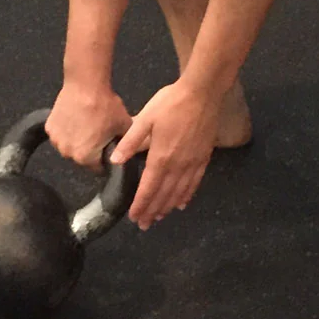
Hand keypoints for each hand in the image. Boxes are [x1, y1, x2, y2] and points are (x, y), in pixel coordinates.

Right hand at [45, 81, 131, 171]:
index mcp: (85, 157)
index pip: (97, 168)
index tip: (108, 148)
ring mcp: (56, 140)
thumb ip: (126, 143)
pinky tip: (75, 117)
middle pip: (81, 157)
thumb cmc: (105, 105)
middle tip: (98, 132)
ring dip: (76, 140)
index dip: (105, 159)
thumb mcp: (124, 125)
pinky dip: (66, 129)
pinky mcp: (49, 127)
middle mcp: (67, 153)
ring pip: (69, 146)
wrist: (86, 83)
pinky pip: (60, 134)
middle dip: (90, 149)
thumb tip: (126, 151)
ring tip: (86, 123)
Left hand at [111, 80, 222, 229]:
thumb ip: (131, 141)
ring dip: (168, 207)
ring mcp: (192, 163)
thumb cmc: (171, 103)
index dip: (141, 204)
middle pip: (164, 194)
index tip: (134, 217)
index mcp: (160, 157)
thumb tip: (115, 161)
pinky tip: (182, 203)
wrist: (202, 93)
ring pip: (179, 192)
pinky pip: (195, 183)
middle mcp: (177, 166)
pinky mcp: (203, 158)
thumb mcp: (146, 118)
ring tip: (159, 217)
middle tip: (144, 224)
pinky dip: (187, 195)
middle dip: (153, 211)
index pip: (148, 188)